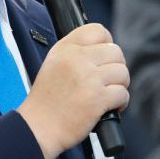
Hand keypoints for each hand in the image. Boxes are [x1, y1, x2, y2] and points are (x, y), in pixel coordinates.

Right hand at [17, 23, 129, 158]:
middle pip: (116, 52)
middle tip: (106, 82)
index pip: (98, 30)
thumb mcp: (53, 65)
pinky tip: (110, 108)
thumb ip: (75, 53)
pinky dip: (120, 103)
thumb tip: (104, 49)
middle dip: (115, 69)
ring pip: (123, 73)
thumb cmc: (46, 101)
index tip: (104, 58)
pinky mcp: (97, 98)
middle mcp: (77, 59)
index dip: (107, 44)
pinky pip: (123, 93)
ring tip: (107, 95)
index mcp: (65, 48)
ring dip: (119, 86)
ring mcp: (88, 78)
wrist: (37, 128)